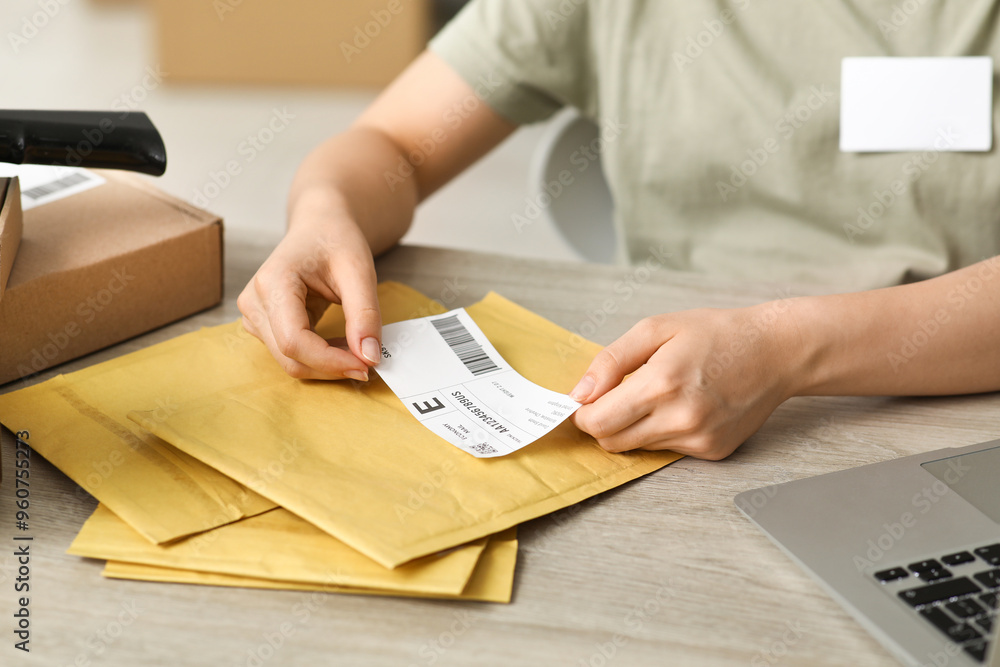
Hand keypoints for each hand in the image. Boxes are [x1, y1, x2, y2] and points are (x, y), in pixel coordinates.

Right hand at [237, 215, 380, 381]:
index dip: (331, 361)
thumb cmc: (335, 240)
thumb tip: (370, 356)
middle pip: (290, 357)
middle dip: (332, 367)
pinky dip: (320, 357)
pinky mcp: (262, 324)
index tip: (366, 365)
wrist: (319, 226)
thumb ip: (364, 314)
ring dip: (326, 365)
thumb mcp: (359, 271)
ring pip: (289, 361)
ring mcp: (253, 315)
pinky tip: (341, 343)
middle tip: (369, 361)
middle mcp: (254, 301)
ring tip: (356, 346)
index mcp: (272, 282)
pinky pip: (290, 354)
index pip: (295, 341)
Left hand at [568, 304, 804, 459]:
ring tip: (658, 395)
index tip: (586, 400)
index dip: (583, 413)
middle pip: (612, 442)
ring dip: (634, 427)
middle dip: (603, 422)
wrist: (775, 352)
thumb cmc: (716, 334)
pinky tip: (684, 406)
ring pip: (638, 448)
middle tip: (615, 397)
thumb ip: (611, 361)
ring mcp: (698, 439)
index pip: (598, 422)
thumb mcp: (656, 328)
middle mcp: (680, 418)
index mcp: (661, 384)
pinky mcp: (712, 451)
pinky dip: (663, 432)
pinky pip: (667, 450)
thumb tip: (580, 393)